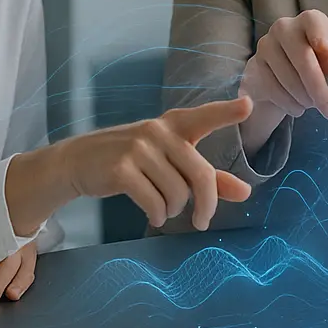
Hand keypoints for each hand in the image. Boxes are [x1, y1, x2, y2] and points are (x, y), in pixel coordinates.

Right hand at [8, 97, 254, 235]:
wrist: (78, 161)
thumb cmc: (132, 161)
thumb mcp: (169, 162)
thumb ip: (208, 177)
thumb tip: (245, 192)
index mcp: (175, 126)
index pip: (204, 117)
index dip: (226, 112)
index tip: (248, 105)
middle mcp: (158, 132)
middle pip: (200, 174)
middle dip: (207, 204)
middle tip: (203, 222)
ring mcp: (138, 148)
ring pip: (177, 193)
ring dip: (174, 210)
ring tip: (163, 209)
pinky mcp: (121, 169)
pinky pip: (154, 202)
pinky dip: (157, 215)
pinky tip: (153, 215)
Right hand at [239, 10, 327, 151]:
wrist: (281, 70)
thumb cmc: (315, 60)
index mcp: (310, 20)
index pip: (315, 23)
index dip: (322, 36)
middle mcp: (284, 27)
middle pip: (303, 58)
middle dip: (318, 88)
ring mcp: (265, 45)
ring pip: (287, 78)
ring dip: (304, 99)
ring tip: (313, 104)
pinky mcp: (254, 66)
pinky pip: (273, 90)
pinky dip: (289, 104)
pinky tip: (298, 107)